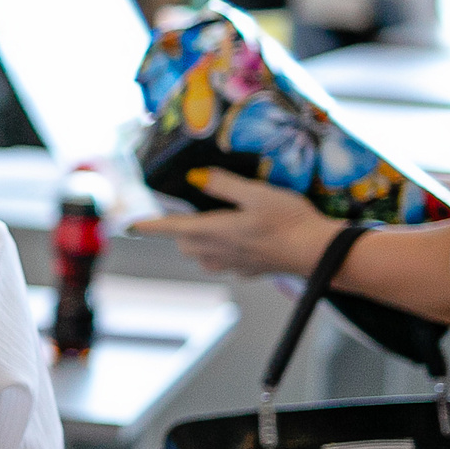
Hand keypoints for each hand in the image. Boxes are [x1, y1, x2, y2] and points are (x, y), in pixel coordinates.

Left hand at [128, 167, 338, 278]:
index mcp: (211, 232)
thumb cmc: (289, 220)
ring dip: (202, 240)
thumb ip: (224, 185)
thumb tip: (199, 177)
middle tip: (197, 209)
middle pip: (184, 241)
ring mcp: (230, 265)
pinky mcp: (247, 271)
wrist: (319, 253)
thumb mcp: (256, 193)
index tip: (130, 225)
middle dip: (183, 227)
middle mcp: (214, 252)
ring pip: (201, 253)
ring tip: (223, 222)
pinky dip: (225, 249)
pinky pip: (224, 260)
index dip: (148, 226)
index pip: (169, 228)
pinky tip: (247, 238)